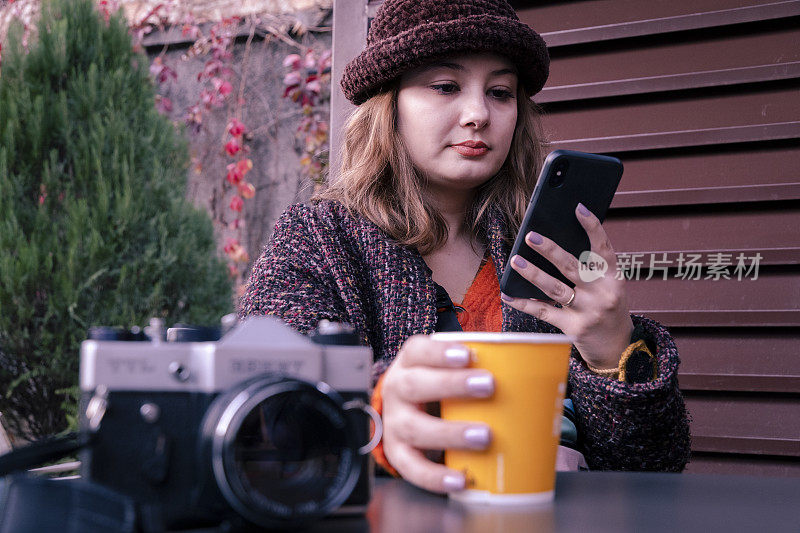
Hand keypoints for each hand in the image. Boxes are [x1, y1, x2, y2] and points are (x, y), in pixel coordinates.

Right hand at [380, 335, 494, 492]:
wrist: (399, 409)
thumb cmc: (435, 384)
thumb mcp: (445, 367)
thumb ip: (480, 365)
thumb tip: (540, 375)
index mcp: (410, 363)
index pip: (418, 350)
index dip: (440, 352)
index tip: (469, 355)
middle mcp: (396, 390)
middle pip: (415, 385)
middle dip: (452, 385)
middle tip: (489, 386)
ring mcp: (394, 423)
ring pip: (415, 428)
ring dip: (450, 433)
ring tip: (484, 435)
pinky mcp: (397, 452)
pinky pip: (412, 467)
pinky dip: (435, 476)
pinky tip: (460, 479)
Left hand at [501, 203, 633, 368]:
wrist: (616, 347)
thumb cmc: (608, 307)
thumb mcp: (610, 286)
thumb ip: (591, 268)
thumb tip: (556, 243)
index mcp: (614, 278)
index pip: (603, 248)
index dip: (592, 227)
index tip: (578, 208)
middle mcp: (602, 294)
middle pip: (572, 267)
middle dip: (550, 250)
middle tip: (531, 236)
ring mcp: (587, 312)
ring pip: (554, 288)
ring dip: (532, 273)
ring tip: (515, 261)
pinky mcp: (572, 328)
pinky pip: (543, 311)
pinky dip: (524, 302)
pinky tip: (508, 294)